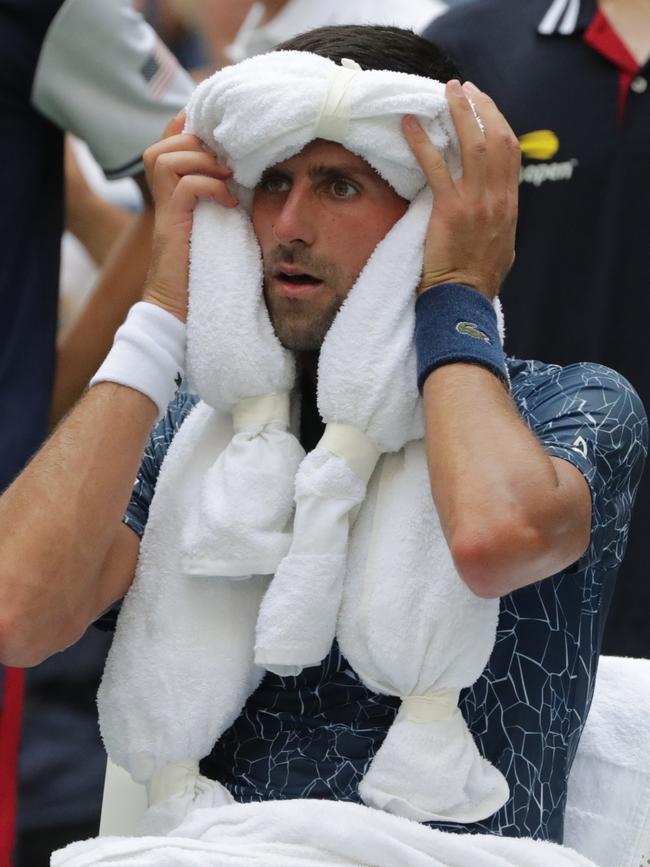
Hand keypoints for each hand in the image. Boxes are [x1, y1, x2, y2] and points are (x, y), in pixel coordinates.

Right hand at [142, 110, 237, 321]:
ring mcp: (164, 211)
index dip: (190, 126)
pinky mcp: (170, 226)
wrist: (179, 308)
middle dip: (200, 143)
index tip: (222, 131)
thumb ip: (223, 196)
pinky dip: (209, 187)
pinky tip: (228, 203)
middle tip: (228, 163)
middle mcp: (163, 196)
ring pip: (167, 158)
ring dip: (203, 162)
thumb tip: (250, 173)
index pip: (170, 139)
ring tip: (228, 179)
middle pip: (165, 142)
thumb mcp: (218, 224)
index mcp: (173, 192)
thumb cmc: (203, 270)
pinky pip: (184, 186)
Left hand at [402, 80, 519, 299]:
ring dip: (459, 112)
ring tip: (446, 92)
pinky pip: (435, 167)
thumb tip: (493, 207)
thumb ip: (498, 220)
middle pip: (497, 138)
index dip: (498, 122)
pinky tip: (409, 125)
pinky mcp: (450, 210)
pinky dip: (421, 142)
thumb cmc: (476, 280)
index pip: (511, 151)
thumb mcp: (500, 246)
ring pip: (473, 144)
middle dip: (482, 108)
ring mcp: (476, 202)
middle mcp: (498, 198)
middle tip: (463, 89)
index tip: (484, 106)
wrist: (463, 301)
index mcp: (509, 205)